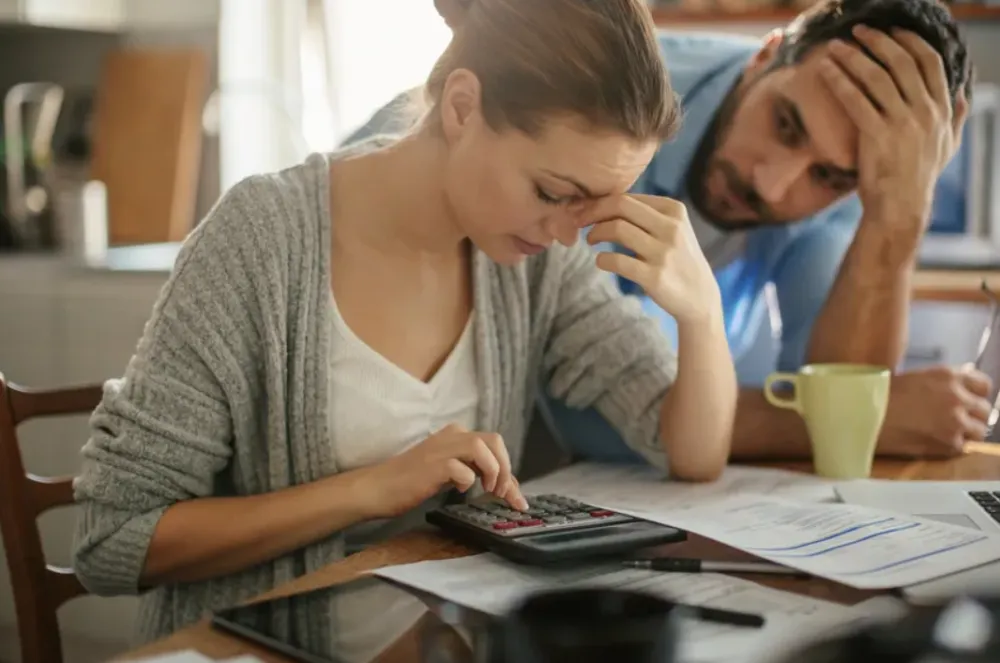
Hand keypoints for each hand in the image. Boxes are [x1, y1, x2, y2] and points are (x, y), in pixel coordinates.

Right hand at [365, 424, 527, 517]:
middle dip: (506, 468)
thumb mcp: (449, 473)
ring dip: (493, 471)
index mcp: (456, 435)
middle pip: (494, 440)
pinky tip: (460, 489)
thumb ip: (474, 472)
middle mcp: (451, 436)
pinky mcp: (433, 465)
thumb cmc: (411, 482)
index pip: (494, 446)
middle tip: (501, 492)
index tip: (516, 498)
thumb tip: (505, 486)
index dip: (509, 471)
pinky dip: (467, 480)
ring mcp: (442, 449)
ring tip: (488, 490)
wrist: (378, 488)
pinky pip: (462, 468)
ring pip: (482, 447)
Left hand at [582, 194, 721, 324]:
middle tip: (579, 221)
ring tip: (591, 240)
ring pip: (617, 229)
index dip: (599, 202)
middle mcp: (671, 227)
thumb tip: (599, 202)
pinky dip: (602, 259)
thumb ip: (643, 214)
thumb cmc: (677, 258)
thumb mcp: (670, 229)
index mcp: (674, 209)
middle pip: (620, 205)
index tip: (583, 210)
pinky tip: (602, 261)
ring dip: (595, 233)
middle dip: (593, 210)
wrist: (699, 297)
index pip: (627, 196)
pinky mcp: (655, 276)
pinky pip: (617, 261)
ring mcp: (664, 252)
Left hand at [820, 26, 968, 228]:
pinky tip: (825, 70)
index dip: (910, 41)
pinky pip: (855, 100)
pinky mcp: (877, 136)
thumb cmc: (919, 178)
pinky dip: (839, 81)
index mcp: (942, 109)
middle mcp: (925, 111)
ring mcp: (901, 123)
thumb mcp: (947, 147)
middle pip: (901, 62)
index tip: (892, 31)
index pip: (930, 62)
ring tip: (834, 46)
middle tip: (858, 31)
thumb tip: (963, 96)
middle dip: (878, 41)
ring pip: (876, 77)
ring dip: (853, 57)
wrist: (901, 207)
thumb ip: (955, 119)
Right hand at [878, 365, 992, 457]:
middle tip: (955, 420)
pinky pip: (962, 448)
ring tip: (944, 433)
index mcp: (947, 375)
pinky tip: (933, 442)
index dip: (977, 394)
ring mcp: (956, 421)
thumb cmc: (879, 397)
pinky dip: (951, 447)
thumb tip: (954, 393)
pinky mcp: (950, 443)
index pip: (983, 385)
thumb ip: (940, 384)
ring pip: (978, 430)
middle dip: (971, 415)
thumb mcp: (915, 379)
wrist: (863, 417)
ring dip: (965, 433)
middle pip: (984, 409)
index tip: (971, 400)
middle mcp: (956, 396)